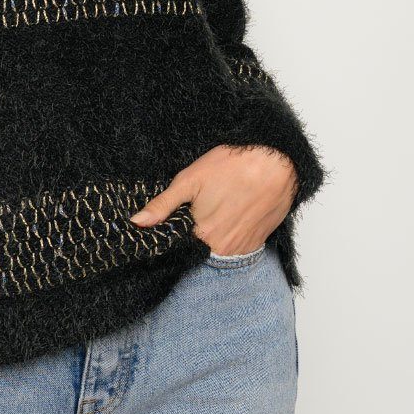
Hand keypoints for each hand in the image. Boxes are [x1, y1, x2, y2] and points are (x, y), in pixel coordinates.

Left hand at [129, 144, 297, 254]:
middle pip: (198, 251)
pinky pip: (236, 249)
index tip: (171, 226)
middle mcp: (223, 248)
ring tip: (214, 212)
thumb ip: (162, 205)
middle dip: (192, 237)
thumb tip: (136, 223)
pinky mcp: (256, 244)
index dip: (172, 238)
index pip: (177, 249)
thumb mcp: (189, 180)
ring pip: (217, 251)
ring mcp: (242, 248)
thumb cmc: (233, 165)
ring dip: (211, 238)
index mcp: (202, 235)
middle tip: (197, 213)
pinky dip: (229, 238)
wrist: (277, 162)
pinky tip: (229, 217)